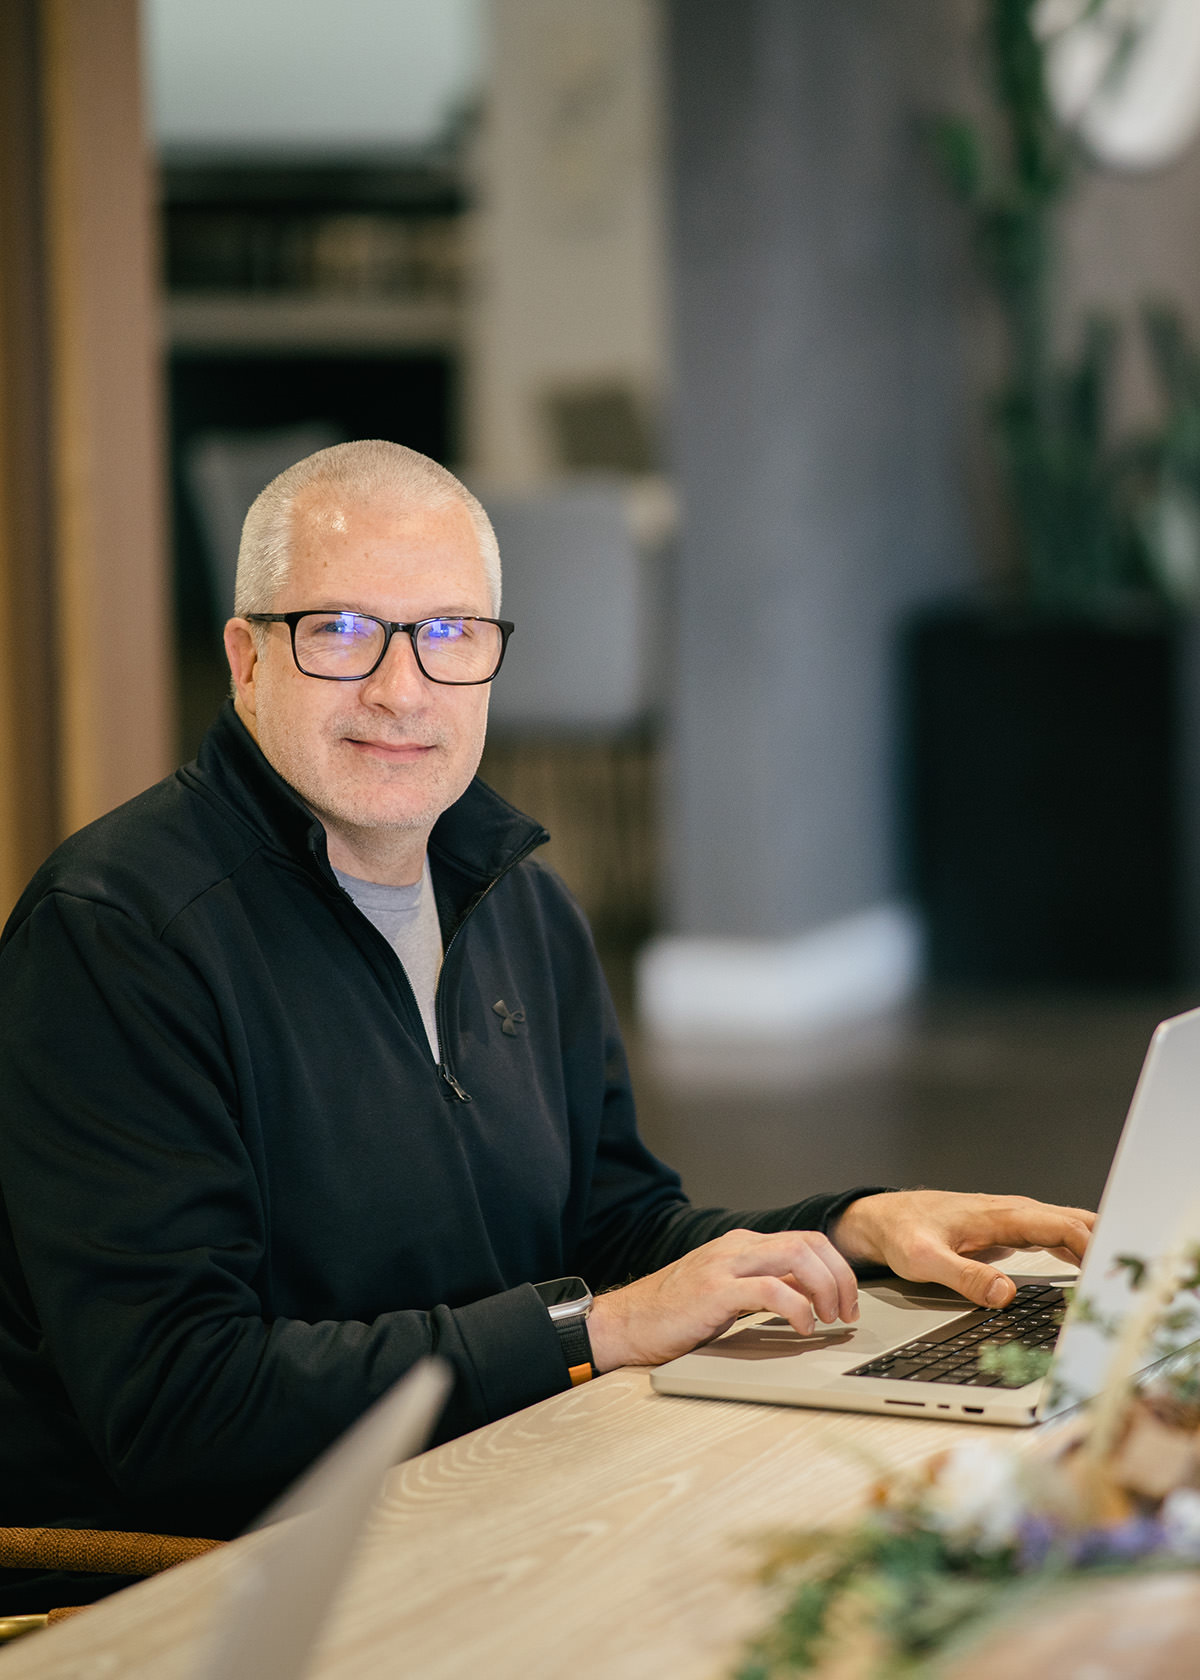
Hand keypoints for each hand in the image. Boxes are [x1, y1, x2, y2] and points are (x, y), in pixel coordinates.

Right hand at [586, 1228, 859, 1373]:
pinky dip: (798, 1307)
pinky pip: (771, 1289)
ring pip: (796, 1257)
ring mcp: (724, 1265)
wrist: (625, 1323)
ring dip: (825, 1288)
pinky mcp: (715, 1291)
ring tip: (829, 1319)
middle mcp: (736, 1247)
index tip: (848, 1301)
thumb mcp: (726, 1291)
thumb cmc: (674, 1314)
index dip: (838, 1268)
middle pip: (808, 1243)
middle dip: (840, 1278)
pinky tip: (803, 1327)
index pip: (806, 1239)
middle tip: (846, 1313)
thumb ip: (763, 1285)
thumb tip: (809, 1295)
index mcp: (741, 1244)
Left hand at [829, 1190, 1094, 1308]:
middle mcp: (1012, 1212)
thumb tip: (1006, 1293)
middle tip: (1127, 1276)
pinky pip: (1055, 1235)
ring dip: (1095, 1246)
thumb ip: (966, 1277)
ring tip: (1117, 1278)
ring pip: (1068, 1226)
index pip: (1061, 1226)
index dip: (1092, 1246)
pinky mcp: (1010, 1230)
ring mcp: (1013, 1219)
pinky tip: (1090, 1267)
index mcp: (1000, 1215)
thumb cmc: (901, 1234)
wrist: (882, 1220)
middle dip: (1105, 1243)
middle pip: (1074, 1222)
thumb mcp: (925, 1261)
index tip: (1112, 1270)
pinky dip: (1078, 1248)